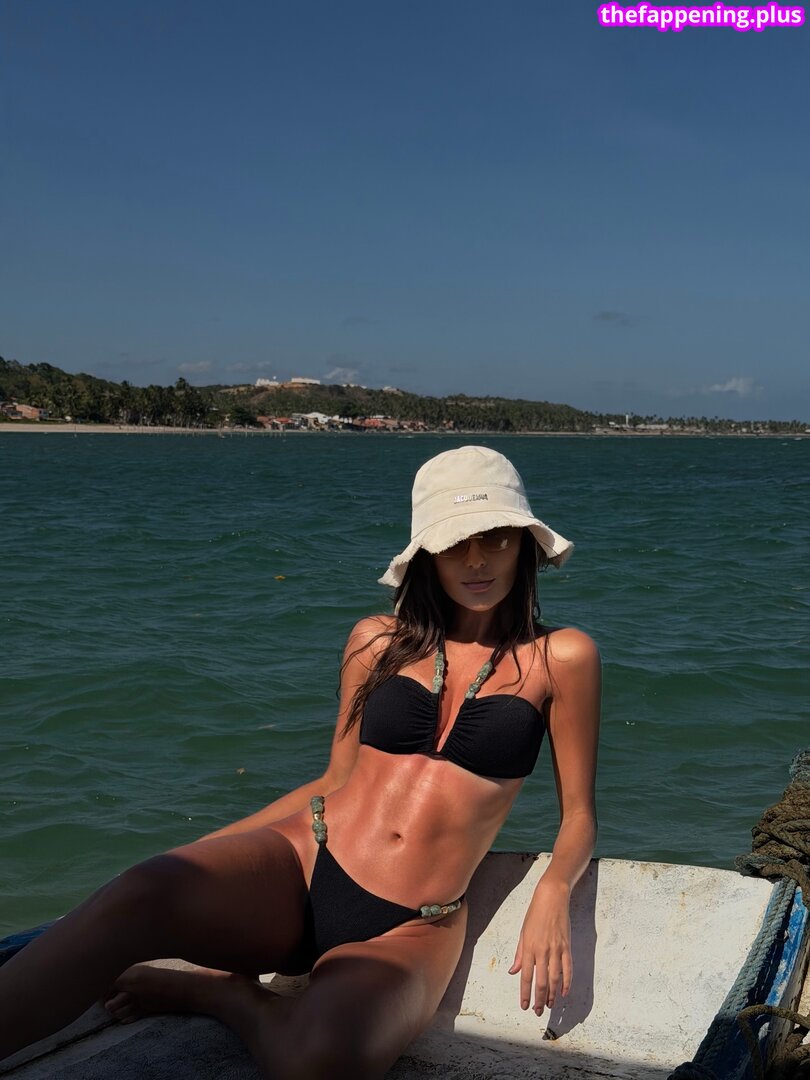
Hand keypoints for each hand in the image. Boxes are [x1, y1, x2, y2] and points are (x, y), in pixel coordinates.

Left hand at [508, 885, 571, 1015]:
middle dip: (539, 999)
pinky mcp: (567, 947)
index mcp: (529, 947)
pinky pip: (568, 968)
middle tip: (538, 1012)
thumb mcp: (522, 933)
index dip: (525, 993)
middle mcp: (542, 951)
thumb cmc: (534, 915)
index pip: (526, 976)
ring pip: (555, 978)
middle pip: (541, 981)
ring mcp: (556, 949)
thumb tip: (513, 972)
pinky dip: (567, 982)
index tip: (524, 1006)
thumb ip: (519, 954)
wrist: (552, 899)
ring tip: (550, 1006)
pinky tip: (564, 992)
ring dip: (553, 994)